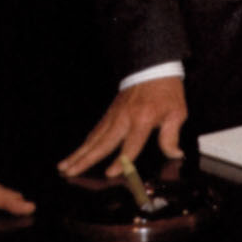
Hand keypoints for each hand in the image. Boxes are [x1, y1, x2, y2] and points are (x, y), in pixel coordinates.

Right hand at [58, 76, 187, 177]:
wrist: (153, 68)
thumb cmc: (166, 90)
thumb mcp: (177, 112)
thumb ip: (171, 135)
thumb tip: (174, 154)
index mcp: (142, 119)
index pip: (130, 145)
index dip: (121, 161)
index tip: (110, 173)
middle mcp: (124, 118)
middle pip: (102, 143)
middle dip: (85, 159)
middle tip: (70, 172)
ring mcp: (114, 115)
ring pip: (93, 138)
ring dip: (78, 153)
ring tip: (64, 167)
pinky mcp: (110, 113)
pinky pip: (96, 131)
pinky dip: (85, 143)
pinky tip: (77, 152)